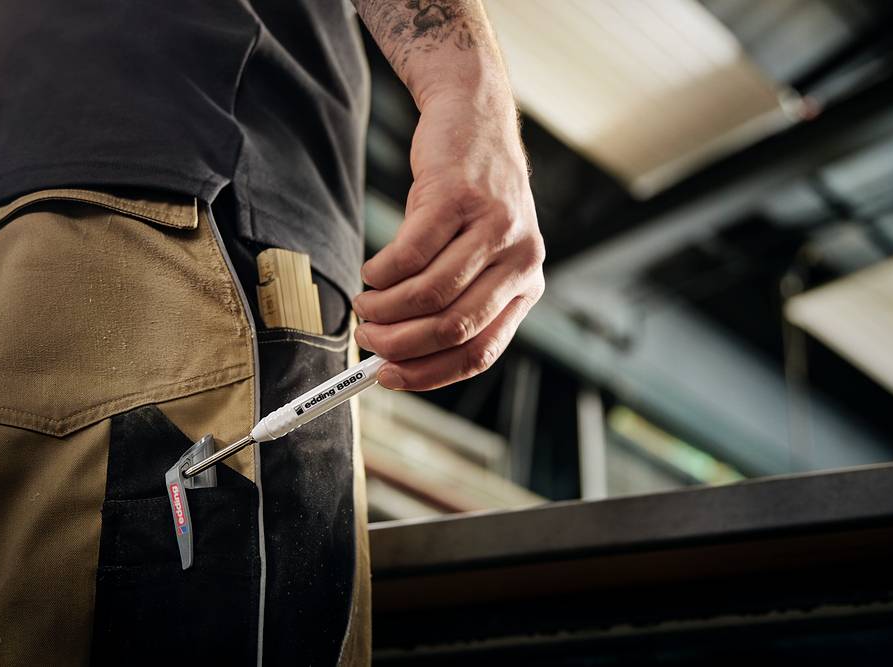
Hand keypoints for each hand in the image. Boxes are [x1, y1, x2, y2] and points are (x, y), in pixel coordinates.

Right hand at [352, 92, 544, 390]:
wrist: (473, 119)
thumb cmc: (465, 198)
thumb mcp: (474, 254)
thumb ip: (450, 301)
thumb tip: (396, 355)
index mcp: (527, 285)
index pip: (480, 351)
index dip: (429, 372)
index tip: (389, 376)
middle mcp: (521, 259)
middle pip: (455, 327)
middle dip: (401, 344)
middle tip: (368, 340)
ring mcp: (494, 227)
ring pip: (431, 293)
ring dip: (386, 308)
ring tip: (365, 305)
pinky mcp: (460, 197)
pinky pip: (411, 254)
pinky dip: (382, 272)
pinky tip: (372, 272)